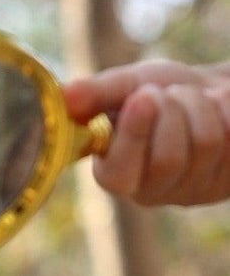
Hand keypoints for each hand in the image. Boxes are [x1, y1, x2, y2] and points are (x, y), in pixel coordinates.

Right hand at [64, 59, 229, 205]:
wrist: (209, 91)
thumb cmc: (161, 92)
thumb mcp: (126, 85)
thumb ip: (95, 93)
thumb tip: (63, 96)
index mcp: (115, 172)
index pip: (118, 176)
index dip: (133, 136)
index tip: (142, 97)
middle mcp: (152, 190)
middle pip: (167, 159)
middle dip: (172, 111)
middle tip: (166, 93)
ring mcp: (193, 189)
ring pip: (203, 146)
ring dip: (199, 105)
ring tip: (191, 97)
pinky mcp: (227, 181)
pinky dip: (225, 108)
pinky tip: (218, 105)